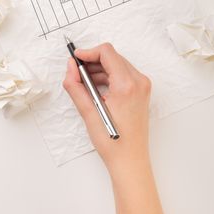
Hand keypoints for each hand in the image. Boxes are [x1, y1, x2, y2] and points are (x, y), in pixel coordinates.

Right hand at [63, 42, 151, 175]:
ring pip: (117, 64)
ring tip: (84, 84)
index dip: (88, 52)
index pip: (107, 52)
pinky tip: (96, 89)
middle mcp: (139, 81)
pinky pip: (123, 74)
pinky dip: (108, 76)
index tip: (75, 59)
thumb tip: (70, 67)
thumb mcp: (88, 112)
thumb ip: (76, 86)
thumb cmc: (113, 142)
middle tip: (76, 72)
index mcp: (127, 85)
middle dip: (92, 61)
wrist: (130, 160)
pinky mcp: (141, 91)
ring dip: (99, 69)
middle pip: (112, 56)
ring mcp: (143, 86)